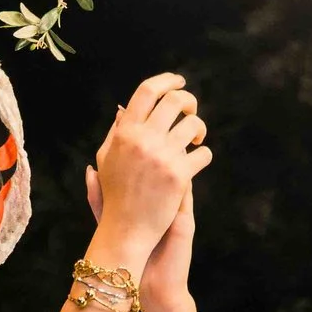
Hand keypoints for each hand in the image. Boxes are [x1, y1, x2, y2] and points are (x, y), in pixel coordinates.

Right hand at [86, 73, 210, 269]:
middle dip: (189, 102)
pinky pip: (204, 153)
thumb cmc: (116, 194)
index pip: (147, 91)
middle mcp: (144, 140)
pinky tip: (197, 162)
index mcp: (125, 132)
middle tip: (190, 113)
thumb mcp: (107, 159)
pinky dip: (203, 156)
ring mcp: (163, 157)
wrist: (126, 231)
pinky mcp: (180, 176)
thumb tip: (126, 108)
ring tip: (195, 139)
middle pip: (176, 101)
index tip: (178, 82)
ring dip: (198, 130)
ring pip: (194, 125)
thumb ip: (117, 132)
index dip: (167, 81)